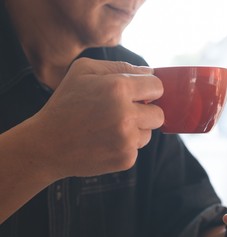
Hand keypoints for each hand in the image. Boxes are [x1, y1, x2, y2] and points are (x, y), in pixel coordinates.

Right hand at [31, 57, 163, 178]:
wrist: (47, 145)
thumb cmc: (65, 104)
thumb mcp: (83, 71)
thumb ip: (119, 66)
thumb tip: (149, 71)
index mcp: (118, 88)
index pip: (157, 86)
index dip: (149, 89)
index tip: (140, 94)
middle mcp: (126, 115)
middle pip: (159, 113)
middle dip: (146, 111)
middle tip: (125, 112)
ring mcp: (127, 140)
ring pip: (149, 132)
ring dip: (136, 129)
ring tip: (109, 128)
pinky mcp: (126, 159)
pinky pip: (137, 148)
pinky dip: (125, 145)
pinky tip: (105, 141)